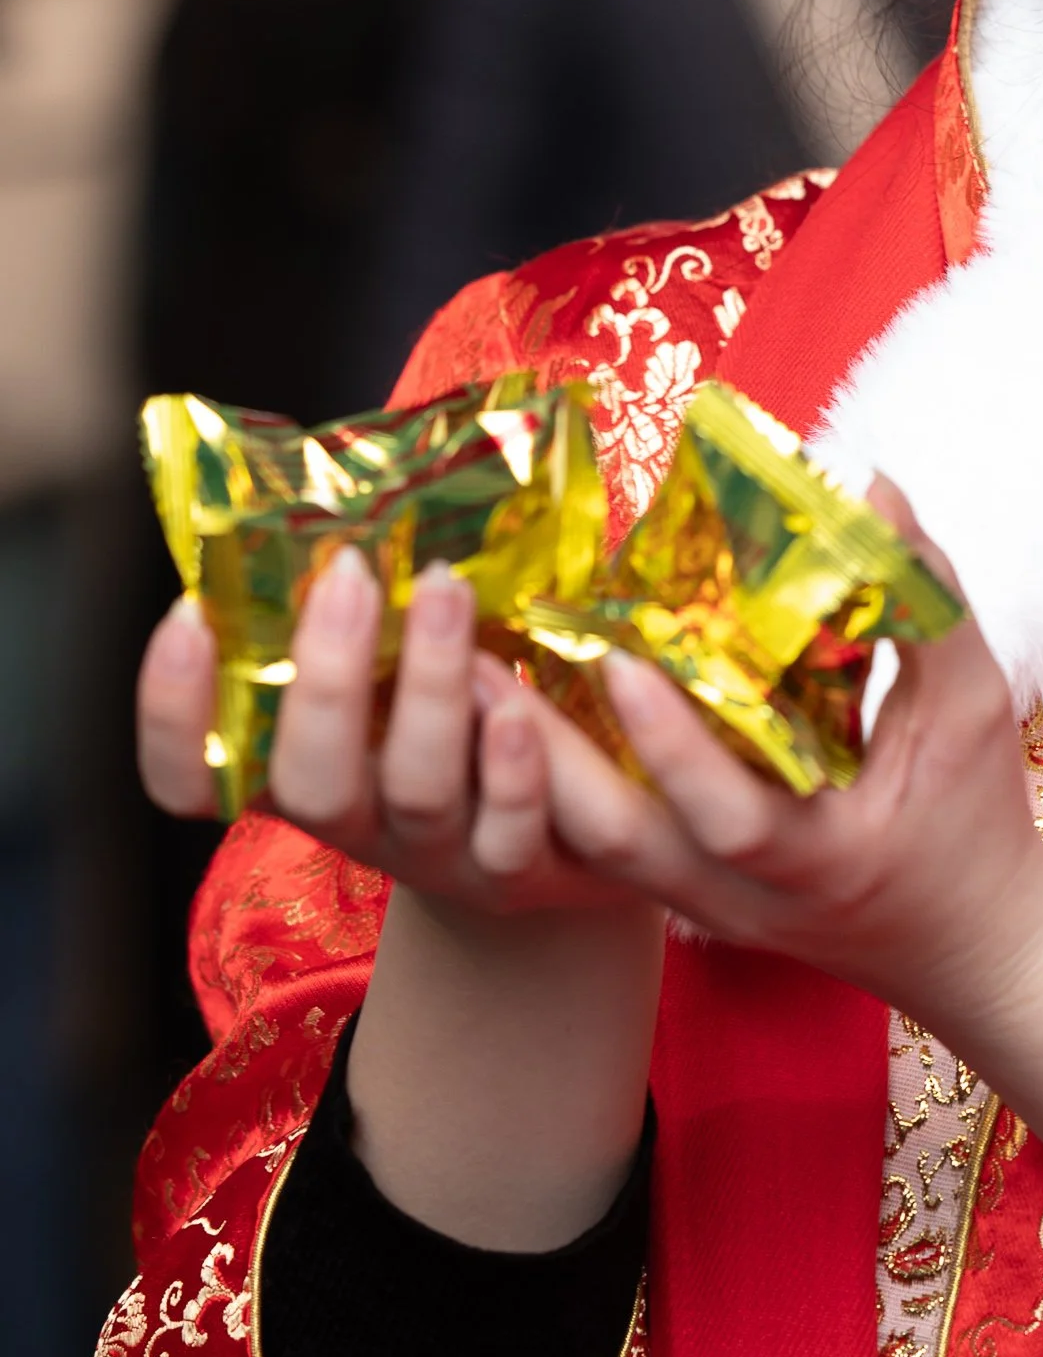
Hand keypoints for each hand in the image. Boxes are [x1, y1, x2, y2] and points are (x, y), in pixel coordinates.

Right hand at [138, 554, 666, 1248]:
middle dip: (327, 679)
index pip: (194, 776)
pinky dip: (511, 771)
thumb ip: (360, 619)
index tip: (189, 615)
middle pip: (314, 781)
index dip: (174, 713)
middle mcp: (358, 823)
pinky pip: (510, 834)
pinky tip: (518, 705)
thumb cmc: (457, 727)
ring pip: (419, 793)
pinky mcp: (521, 870)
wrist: (556, 846)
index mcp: (302, 772)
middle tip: (354, 575)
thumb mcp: (393, 680)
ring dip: (428, 689)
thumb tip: (337, 487)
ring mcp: (438, 855)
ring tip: (446, 590)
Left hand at [540, 484, 1042, 1179]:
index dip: (673, 745)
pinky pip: (598, 849)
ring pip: (588, 851)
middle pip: (615, 845)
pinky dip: (546, 787)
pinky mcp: (683, 900)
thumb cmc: (977, 820)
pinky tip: (503, 718)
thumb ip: (928, 601)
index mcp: (822, 859)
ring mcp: (703, 909)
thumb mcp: (974, 708)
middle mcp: (743, 898)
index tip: (619, 660)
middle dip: (538, 757)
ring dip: (524, 768)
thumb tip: (877, 483)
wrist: (967, 950)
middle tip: (477, 665)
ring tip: (467, 679)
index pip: (729, 815)